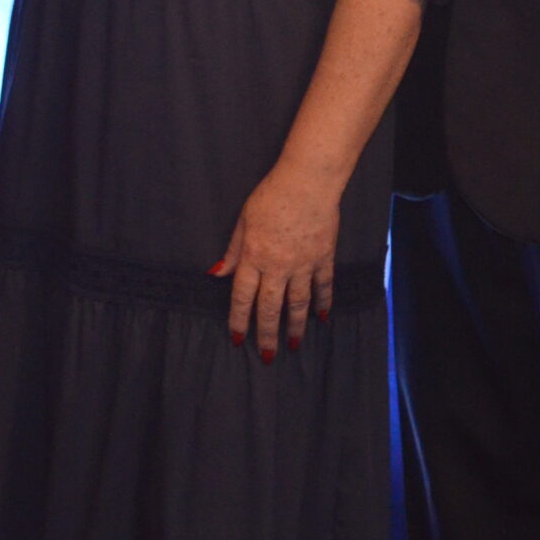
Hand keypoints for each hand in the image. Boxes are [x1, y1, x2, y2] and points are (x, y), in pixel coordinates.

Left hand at [214, 163, 340, 361]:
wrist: (308, 182)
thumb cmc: (271, 196)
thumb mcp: (244, 220)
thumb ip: (233, 250)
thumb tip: (217, 273)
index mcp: (254, 256)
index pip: (243, 297)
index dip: (239, 320)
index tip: (237, 339)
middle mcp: (278, 266)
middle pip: (270, 307)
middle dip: (266, 334)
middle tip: (267, 357)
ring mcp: (303, 264)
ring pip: (298, 303)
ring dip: (294, 326)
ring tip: (293, 345)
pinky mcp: (323, 257)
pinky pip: (323, 285)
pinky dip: (323, 302)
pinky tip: (322, 317)